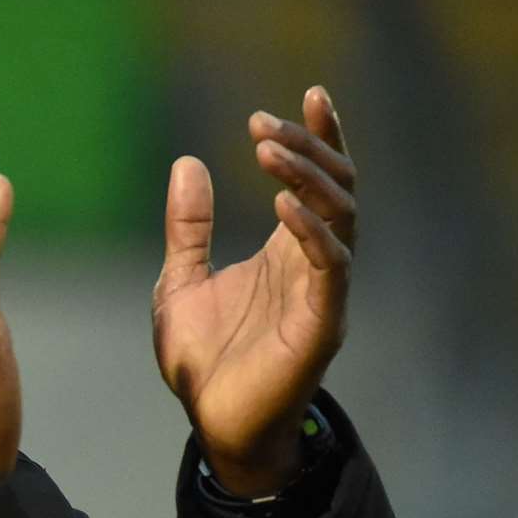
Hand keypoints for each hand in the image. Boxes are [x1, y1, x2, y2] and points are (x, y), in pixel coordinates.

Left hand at [153, 86, 355, 495]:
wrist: (211, 424)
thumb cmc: (203, 360)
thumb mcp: (179, 281)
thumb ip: (187, 228)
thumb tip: (186, 163)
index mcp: (285, 251)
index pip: (316, 181)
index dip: (318, 138)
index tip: (308, 93)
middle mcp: (312, 264)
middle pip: (334, 188)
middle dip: (305, 148)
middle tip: (264, 123)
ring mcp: (321, 292)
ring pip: (338, 218)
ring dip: (306, 179)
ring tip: (268, 149)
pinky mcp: (320, 324)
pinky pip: (329, 267)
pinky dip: (310, 232)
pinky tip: (283, 204)